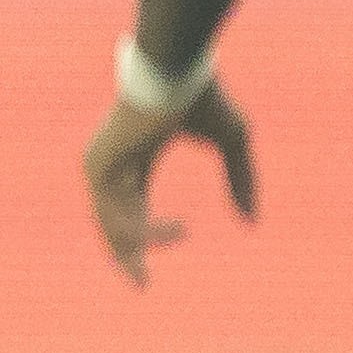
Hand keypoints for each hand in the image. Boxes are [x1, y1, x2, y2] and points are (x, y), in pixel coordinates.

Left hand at [84, 81, 259, 284]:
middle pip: (112, 224)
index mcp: (137, 157)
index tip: (147, 275)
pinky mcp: (100, 166)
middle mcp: (113, 165)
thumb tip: (252, 221)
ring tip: (181, 234)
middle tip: (142, 285)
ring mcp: (102, 165)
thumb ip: (240, 179)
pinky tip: (176, 229)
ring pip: (113, 222)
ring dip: (146, 238)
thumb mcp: (232, 141)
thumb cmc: (203, 96)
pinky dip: (143, 226)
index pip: (130, 211)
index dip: (142, 241)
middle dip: (126, 256)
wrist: (176, 67)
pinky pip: (116, 211)